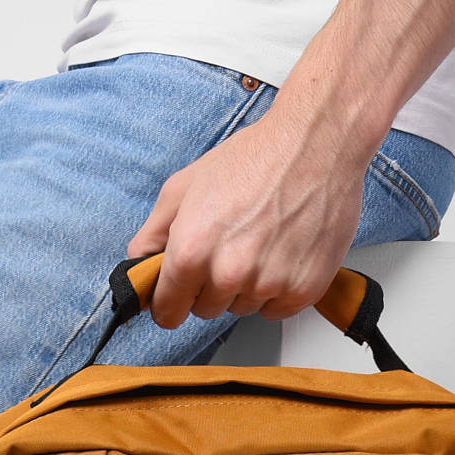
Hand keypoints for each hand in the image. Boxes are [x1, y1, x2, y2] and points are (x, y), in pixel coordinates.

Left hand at [127, 102, 371, 329]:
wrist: (316, 142)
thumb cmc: (255, 158)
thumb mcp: (186, 185)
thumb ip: (154, 230)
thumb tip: (138, 260)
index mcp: (191, 251)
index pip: (167, 312)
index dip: (170, 302)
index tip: (178, 294)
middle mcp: (228, 273)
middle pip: (205, 310)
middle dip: (209, 287)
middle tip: (229, 247)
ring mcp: (268, 284)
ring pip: (242, 308)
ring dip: (245, 286)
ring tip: (260, 242)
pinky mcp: (302, 289)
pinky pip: (276, 309)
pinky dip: (277, 289)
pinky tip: (282, 252)